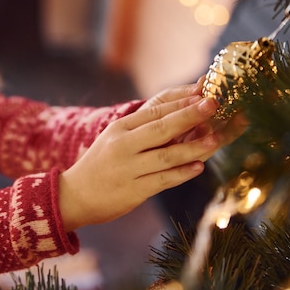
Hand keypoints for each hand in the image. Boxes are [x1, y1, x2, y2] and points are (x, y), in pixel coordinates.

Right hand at [58, 79, 245, 230]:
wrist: (74, 195)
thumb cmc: (101, 164)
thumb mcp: (115, 138)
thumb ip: (144, 127)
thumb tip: (181, 113)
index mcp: (120, 128)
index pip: (154, 110)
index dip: (181, 102)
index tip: (204, 93)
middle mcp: (123, 145)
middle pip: (161, 128)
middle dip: (189, 115)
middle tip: (213, 104)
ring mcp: (128, 168)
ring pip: (166, 156)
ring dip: (193, 147)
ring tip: (215, 139)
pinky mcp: (133, 191)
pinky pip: (162, 180)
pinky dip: (181, 173)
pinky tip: (198, 168)